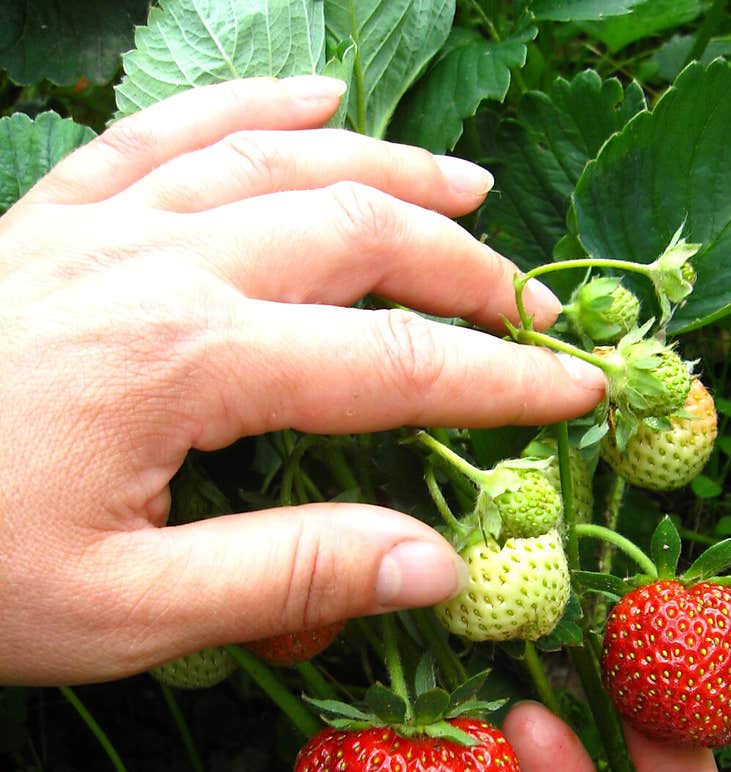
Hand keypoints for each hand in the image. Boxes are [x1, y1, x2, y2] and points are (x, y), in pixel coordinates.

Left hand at [0, 77, 603, 685]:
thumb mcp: (129, 610)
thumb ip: (289, 574)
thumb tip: (435, 564)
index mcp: (186, 361)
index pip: (390, 363)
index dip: (498, 379)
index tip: (577, 389)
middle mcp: (156, 266)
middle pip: (353, 234)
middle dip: (463, 270)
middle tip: (532, 309)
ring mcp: (98, 228)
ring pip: (276, 162)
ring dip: (387, 170)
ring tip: (470, 188)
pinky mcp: (53, 221)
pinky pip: (166, 134)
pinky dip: (250, 109)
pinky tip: (311, 101)